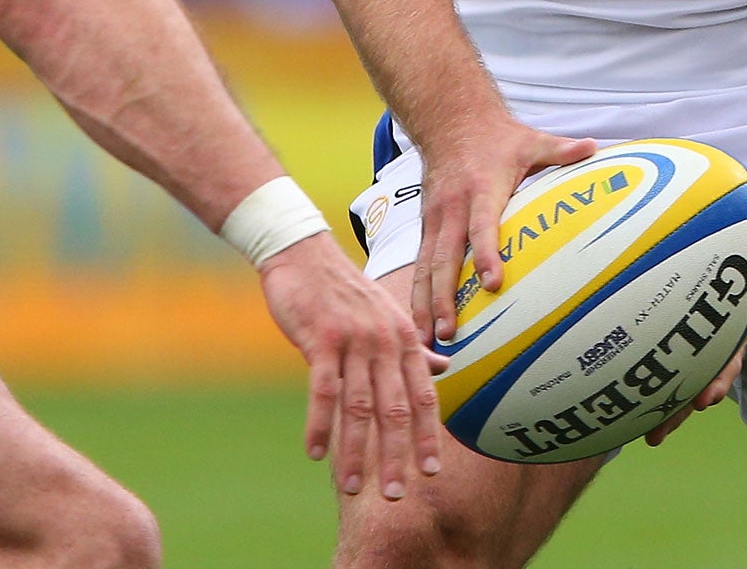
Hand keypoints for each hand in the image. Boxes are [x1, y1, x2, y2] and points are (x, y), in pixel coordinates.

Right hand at [258, 232, 442, 500]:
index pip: (423, 396)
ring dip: (355, 451)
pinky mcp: (321, 338)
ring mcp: (354, 339)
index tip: (430, 472)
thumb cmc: (344, 289)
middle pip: (394, 409)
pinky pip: (322, 390)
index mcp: (404, 337)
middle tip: (396, 495)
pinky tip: (314, 452)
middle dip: (395, 455)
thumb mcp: (386, 314)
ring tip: (354, 488)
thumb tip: (444, 367)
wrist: (302, 252)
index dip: (427, 436)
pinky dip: (319, 424)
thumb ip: (412, 347)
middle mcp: (385, 340)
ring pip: (358, 406)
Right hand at [413, 121, 600, 344]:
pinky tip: (418, 324)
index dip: (487, 254)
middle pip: (444, 257)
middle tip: (449, 332)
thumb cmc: (498, 137)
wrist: (449, 121)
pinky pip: (419, 264)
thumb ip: (561, 149)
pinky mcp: (426, 226)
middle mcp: (452, 208)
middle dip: (444, 297)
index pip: (483, 226)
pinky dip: (417, 294)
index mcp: (480, 190)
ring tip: (425, 340)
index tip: (493, 283)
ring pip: (425, 267)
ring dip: (424, 304)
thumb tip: (595, 146)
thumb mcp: (530, 140)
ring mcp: (435, 219)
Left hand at [644, 227, 746, 447]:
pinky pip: (664, 367)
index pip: (727, 357)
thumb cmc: (745, 256)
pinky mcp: (678, 342)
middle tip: (658, 433)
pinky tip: (626, 407)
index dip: (718, 378)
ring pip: (681, 382)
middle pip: (698, 383)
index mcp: (734, 328)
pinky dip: (650, 387)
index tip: (706, 399)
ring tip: (648, 436)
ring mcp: (699, 346)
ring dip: (665, 410)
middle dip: (680, 408)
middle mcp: (718, 344)